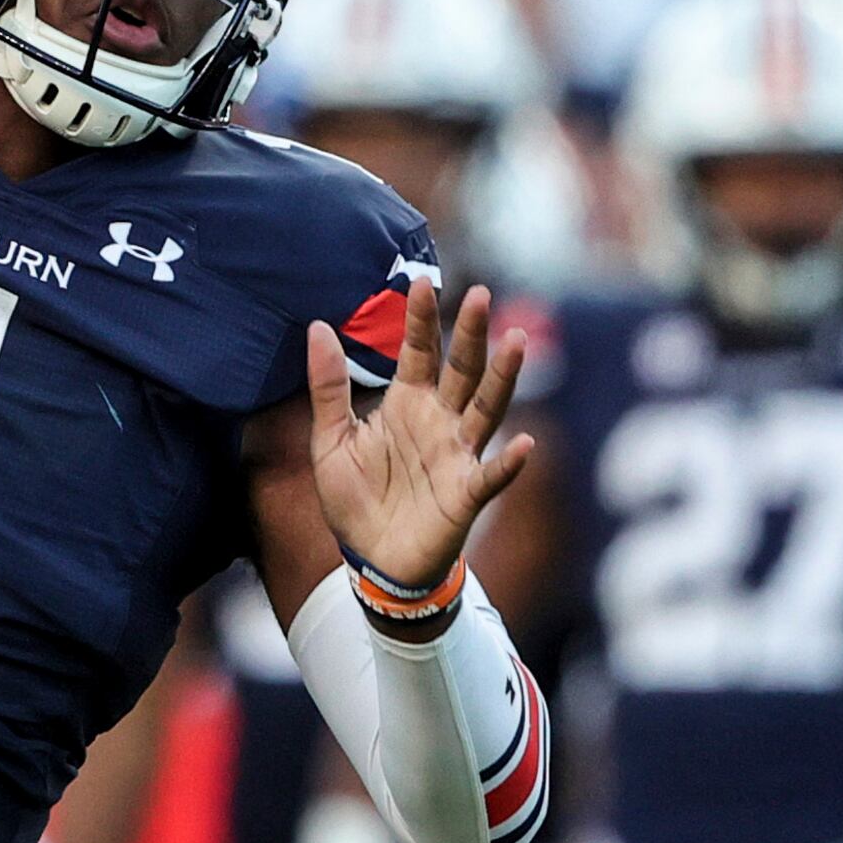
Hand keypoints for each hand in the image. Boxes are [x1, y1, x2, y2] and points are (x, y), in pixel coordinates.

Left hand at [305, 278, 530, 602]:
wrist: (371, 560)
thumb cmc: (356, 499)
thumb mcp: (330, 440)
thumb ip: (327, 387)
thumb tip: (318, 326)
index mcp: (406, 404)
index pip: (418, 352)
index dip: (420, 319)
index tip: (421, 281)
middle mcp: (439, 422)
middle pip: (461, 369)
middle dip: (471, 333)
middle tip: (481, 294)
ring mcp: (458, 455)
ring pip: (486, 408)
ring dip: (503, 377)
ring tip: (516, 340)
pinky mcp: (466, 494)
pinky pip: (491, 476)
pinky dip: (509, 462)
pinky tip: (524, 443)